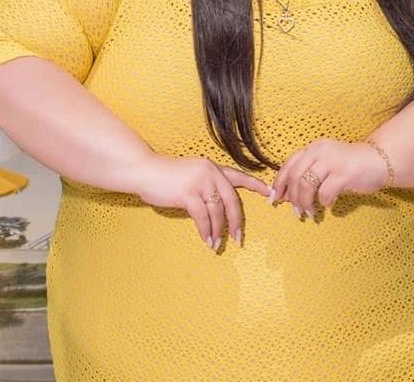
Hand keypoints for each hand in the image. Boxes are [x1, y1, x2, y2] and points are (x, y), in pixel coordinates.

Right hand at [135, 153, 271, 250]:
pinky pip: (203, 217)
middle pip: (231, 201)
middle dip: (236, 222)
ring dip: (218, 231)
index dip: (255, 185)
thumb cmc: (165, 175)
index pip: (239, 176)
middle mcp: (210, 173)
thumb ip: (205, 186)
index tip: (270, 193)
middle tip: (238, 238)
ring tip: (217, 244)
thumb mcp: (191, 174)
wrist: (144, 170)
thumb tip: (215, 208)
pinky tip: (207, 240)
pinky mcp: (188, 194)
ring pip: (217, 212)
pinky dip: (206, 231)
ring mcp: (199, 182)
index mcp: (212, 168)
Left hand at [271, 137, 389, 218]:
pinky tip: (329, 205)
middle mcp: (319, 151)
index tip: (275, 198)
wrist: (378, 160)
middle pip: (295, 177)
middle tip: (295, 211)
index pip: (288, 165)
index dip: (279, 183)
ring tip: (309, 213)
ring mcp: (331, 161)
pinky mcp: (344, 173)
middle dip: (292, 197)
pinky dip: (324, 202)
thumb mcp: (325, 163)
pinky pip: (325, 193)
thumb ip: (309, 174)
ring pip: (306, 185)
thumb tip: (289, 196)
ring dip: (305, 203)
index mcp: (312, 148)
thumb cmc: (350, 165)